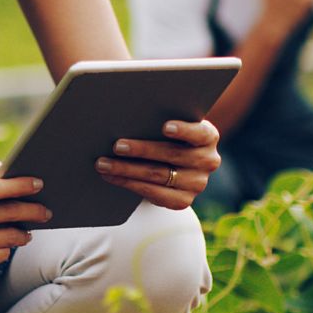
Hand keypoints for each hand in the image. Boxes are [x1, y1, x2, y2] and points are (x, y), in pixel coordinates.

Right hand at [0, 159, 50, 281]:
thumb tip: (0, 165)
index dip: (19, 186)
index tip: (39, 184)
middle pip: (6, 213)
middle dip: (32, 211)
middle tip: (46, 212)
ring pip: (8, 236)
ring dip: (22, 234)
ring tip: (27, 231)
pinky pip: (1, 254)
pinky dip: (6, 249)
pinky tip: (4, 245)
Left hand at [94, 119, 220, 208]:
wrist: (169, 163)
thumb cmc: (161, 134)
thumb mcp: (165, 124)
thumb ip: (156, 117)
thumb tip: (125, 111)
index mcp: (208, 136)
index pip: (200, 132)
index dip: (184, 130)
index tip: (164, 127)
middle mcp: (208, 160)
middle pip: (172, 155)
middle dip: (141, 150)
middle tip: (116, 146)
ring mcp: (198, 183)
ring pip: (159, 175)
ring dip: (127, 169)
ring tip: (103, 164)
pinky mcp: (183, 200)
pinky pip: (154, 194)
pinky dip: (129, 184)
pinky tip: (112, 177)